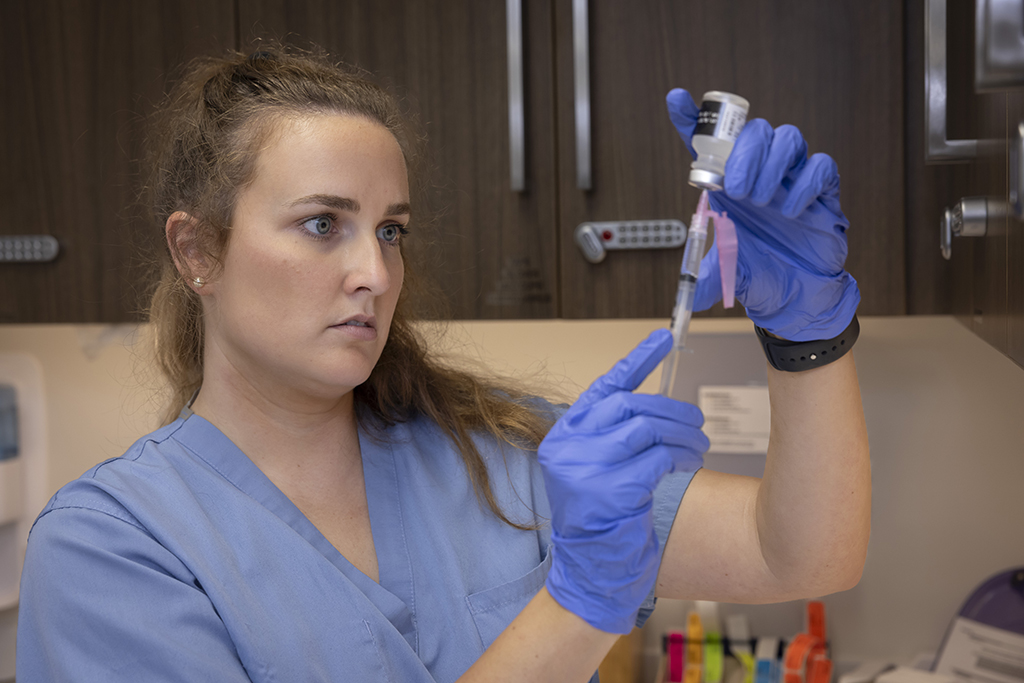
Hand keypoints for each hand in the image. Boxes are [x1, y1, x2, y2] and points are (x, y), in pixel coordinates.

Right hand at [538, 329, 708, 633]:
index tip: (664, 337)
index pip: (603, 385)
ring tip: (698, 449)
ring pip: (646, 429)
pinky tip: (685, 467)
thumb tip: (656, 402)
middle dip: (673, 411)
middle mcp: (566, 446)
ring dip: (682, 437)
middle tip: (698, 425)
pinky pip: (655, 459)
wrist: (593, 571)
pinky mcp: (608, 491)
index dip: (637, 359)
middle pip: (630, 405)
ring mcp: (583, 468)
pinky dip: (677, 460)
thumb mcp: (600, 467)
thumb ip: (616, 433)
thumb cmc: (604, 517)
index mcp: (563, 434)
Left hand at [666, 88, 859, 340]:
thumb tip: (687, 284)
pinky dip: (803, 185)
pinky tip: (789, 212)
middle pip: (756, 130)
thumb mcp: (722, 274)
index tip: (676, 101)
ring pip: (789, 138)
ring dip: (771, 166)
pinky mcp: (823, 191)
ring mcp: (793, 178)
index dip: (693, 118)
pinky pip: (820, 166)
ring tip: (761, 201)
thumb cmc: (759, 272)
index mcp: (730, 183)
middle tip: (736, 190)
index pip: (710, 141)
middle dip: (743, 155)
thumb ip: (702, 275)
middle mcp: (760, 173)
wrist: (796, 296)